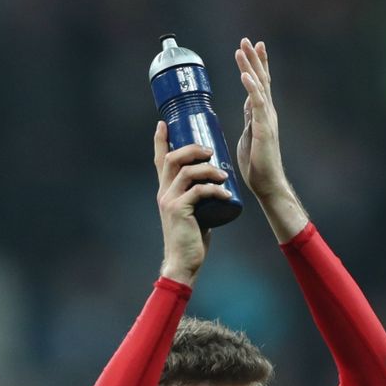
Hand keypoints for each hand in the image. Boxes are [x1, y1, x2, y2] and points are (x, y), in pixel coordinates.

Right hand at [154, 123, 229, 285]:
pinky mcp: (179, 211)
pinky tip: (226, 193)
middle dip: (192, 149)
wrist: (183, 262)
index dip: (160, 140)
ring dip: (208, 169)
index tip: (164, 123)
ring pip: (186, 172)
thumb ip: (198, 198)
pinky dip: (215, 190)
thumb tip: (215, 187)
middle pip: (173, 158)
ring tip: (224, 173)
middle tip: (210, 150)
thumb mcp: (193, 213)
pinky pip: (198, 192)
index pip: (159, 160)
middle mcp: (164, 192)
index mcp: (165, 191)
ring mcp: (170, 201)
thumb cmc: (191, 239)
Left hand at [235, 38, 309, 241]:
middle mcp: (267, 113)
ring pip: (259, 86)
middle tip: (247, 40)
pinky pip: (257, 103)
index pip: (259, 85)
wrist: (267, 184)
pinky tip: (245, 74)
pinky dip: (251, 87)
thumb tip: (246, 108)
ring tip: (243, 48)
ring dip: (251, 66)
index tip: (250, 48)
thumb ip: (248, 120)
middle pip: (261, 79)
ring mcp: (267, 119)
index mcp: (262, 115)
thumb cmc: (257, 166)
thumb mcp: (247, 137)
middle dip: (254, 59)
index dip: (256, 66)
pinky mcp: (264, 128)